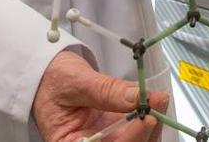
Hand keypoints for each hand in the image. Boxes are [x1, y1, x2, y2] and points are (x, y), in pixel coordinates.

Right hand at [32, 51, 168, 141]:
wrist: (50, 73)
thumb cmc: (52, 79)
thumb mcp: (75, 81)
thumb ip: (105, 91)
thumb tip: (137, 97)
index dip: (130, 139)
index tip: (147, 118)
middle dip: (146, 132)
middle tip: (158, 102)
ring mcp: (106, 140)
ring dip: (152, 125)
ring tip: (158, 98)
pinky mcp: (117, 131)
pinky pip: (138, 132)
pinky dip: (149, 118)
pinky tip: (155, 102)